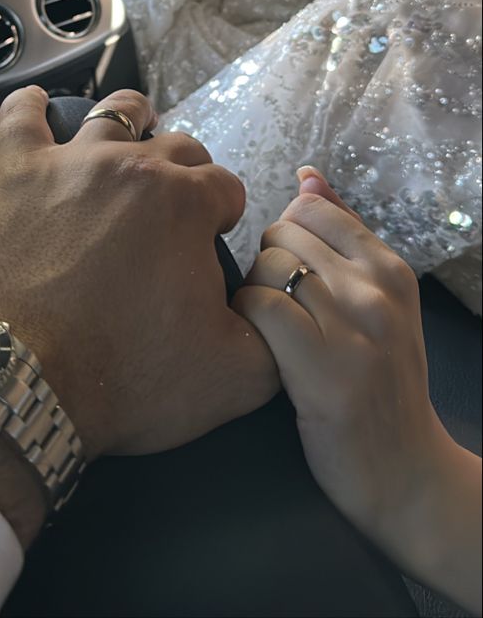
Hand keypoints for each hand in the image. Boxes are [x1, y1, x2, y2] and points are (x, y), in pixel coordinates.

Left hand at [0, 86, 277, 461]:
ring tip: (133, 140)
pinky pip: (20, 118)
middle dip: (187, 175)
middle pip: (178, 146)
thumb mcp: (235, 376)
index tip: (210, 245)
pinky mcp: (17, 174)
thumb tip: (276, 304)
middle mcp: (132, 165)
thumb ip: (275, 332)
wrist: (25, 386)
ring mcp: (70, 162)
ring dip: (133, 123)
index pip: (226, 188)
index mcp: (186, 202)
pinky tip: (35, 105)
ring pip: (114, 114)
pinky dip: (30, 107)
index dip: (224, 217)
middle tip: (173, 216)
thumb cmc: (128, 380)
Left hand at [232, 168, 481, 614]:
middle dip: (264, 266)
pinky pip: (258, 306)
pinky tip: (255, 347)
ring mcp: (354, 326)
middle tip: (274, 309)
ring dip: (252, 295)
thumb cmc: (378, 384)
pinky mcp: (322, 366)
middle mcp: (377, 289)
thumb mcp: (378, 304)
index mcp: (390, 268)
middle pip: (282, 235)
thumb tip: (307, 176)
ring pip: (268, 266)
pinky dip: (245, 321)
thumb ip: (342, 238)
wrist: (406, 475)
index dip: (284, 238)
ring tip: (267, 330)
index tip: (288, 276)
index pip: (312, 209)